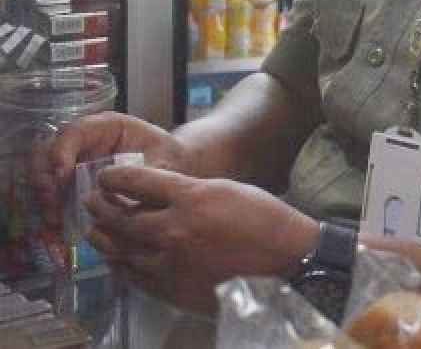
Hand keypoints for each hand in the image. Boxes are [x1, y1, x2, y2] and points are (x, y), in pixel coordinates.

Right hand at [31, 112, 186, 229]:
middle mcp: (85, 139)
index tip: (61, 176)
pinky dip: (50, 206)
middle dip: (45, 177)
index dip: (62, 151)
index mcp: (107, 126)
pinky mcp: (71, 180)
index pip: (75, 131)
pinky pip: (51, 190)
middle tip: (52, 203)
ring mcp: (74, 158)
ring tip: (54, 219)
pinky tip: (57, 224)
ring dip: (43, 195)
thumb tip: (122, 198)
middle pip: (49, 150)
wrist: (170, 168)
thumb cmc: (167, 158)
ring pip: (43, 170)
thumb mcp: (162, 163)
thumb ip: (144, 176)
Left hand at [86, 166, 317, 314]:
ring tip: (96, 231)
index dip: (115, 177)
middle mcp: (174, 229)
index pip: (138, 182)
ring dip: (105, 238)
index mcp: (191, 198)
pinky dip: (122, 265)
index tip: (105, 176)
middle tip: (92, 201)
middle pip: (122, 217)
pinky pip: (136, 275)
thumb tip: (156, 198)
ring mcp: (171, 262)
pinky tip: (118, 259)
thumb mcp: (226, 190)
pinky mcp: (173, 288)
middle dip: (102, 206)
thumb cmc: (263, 218)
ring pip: (123, 250)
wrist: (285, 260)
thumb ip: (188, 193)